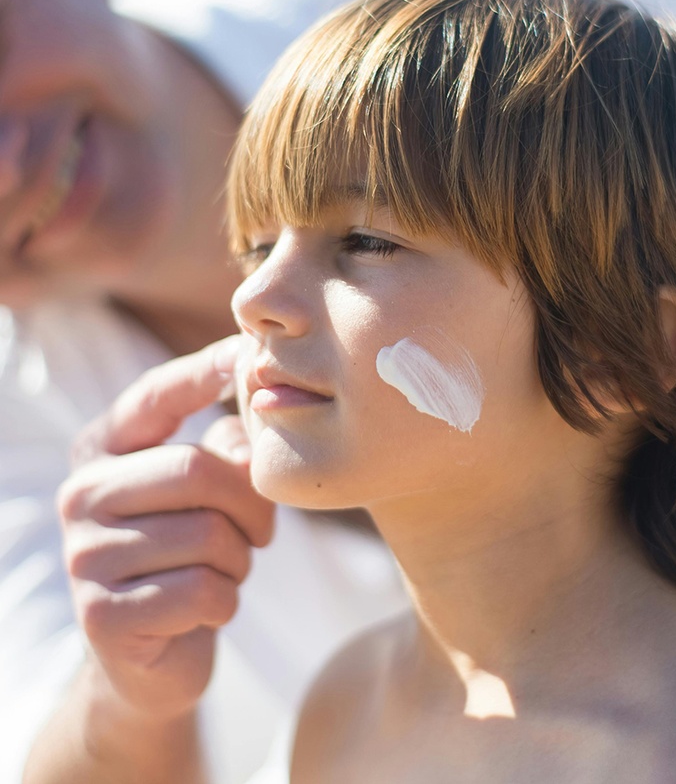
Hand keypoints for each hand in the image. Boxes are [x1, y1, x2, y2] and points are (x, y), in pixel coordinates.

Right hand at [58, 336, 274, 721]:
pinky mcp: (102, 614)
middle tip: (262, 532)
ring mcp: (84, 555)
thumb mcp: (210, 495)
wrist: (152, 655)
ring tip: (226, 569)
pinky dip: (226, 601)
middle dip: (252, 504)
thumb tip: (255, 410)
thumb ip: (228, 450)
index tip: (245, 352)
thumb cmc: (190, 555)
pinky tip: (207, 607)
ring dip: (240, 559)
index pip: (156, 396)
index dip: (203, 372)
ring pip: (209, 535)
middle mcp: (82, 494)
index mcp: (104, 452)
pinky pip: (202, 591)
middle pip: (198, 470)